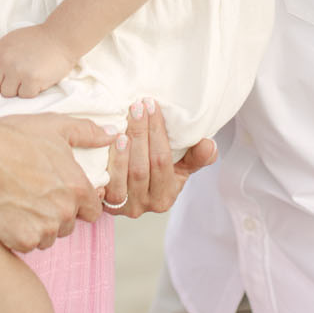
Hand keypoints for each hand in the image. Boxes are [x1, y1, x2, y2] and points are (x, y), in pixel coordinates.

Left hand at [0, 25, 76, 98]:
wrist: (61, 37)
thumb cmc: (38, 40)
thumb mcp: (12, 41)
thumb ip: (0, 56)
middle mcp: (4, 60)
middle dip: (2, 86)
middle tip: (16, 81)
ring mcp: (17, 70)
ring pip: (7, 94)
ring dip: (18, 90)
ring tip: (29, 78)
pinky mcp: (32, 80)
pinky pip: (24, 96)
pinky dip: (31, 91)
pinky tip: (38, 80)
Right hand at [0, 113, 108, 252]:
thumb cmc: (13, 138)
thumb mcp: (54, 126)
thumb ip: (87, 132)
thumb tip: (112, 135)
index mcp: (76, 186)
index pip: (92, 210)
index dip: (79, 203)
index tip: (62, 194)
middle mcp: (64, 212)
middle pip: (69, 224)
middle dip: (57, 214)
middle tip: (36, 194)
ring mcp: (43, 229)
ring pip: (48, 237)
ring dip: (39, 226)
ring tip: (20, 201)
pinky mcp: (21, 240)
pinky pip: (28, 244)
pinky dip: (19, 234)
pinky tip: (8, 213)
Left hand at [101, 96, 216, 217]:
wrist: (131, 191)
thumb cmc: (159, 172)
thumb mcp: (182, 167)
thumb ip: (198, 157)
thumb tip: (209, 144)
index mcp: (166, 196)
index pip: (162, 161)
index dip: (157, 133)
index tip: (152, 106)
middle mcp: (145, 205)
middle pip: (141, 168)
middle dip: (139, 133)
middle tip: (136, 106)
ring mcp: (123, 206)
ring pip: (122, 177)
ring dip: (122, 150)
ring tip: (122, 125)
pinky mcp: (104, 204)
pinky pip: (104, 186)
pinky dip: (106, 165)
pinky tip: (105, 145)